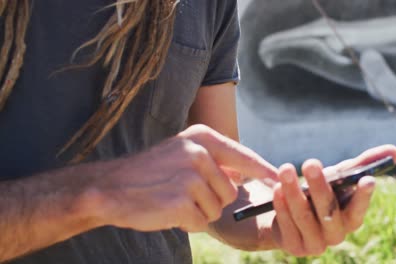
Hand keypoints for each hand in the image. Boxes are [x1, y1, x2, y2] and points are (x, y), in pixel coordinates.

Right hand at [93, 125, 277, 232]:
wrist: (109, 187)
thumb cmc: (148, 173)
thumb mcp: (182, 153)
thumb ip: (213, 160)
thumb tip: (245, 174)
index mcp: (202, 138)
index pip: (243, 156)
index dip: (263, 171)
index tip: (279, 179)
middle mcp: (200, 153)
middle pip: (230, 190)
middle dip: (212, 199)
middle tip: (183, 193)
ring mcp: (191, 177)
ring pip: (217, 208)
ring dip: (198, 211)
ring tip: (172, 199)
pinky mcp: (182, 201)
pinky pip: (200, 222)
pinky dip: (186, 223)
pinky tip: (166, 211)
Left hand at [271, 145, 395, 255]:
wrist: (287, 216)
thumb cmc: (319, 192)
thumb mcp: (339, 177)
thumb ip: (364, 164)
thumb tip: (395, 151)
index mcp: (352, 218)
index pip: (359, 209)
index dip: (363, 196)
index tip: (366, 179)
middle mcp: (337, 235)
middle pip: (329, 211)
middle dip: (319, 185)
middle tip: (310, 162)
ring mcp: (315, 244)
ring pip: (305, 216)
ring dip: (294, 191)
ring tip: (286, 169)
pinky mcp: (294, 247)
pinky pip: (288, 225)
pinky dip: (281, 206)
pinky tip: (276, 189)